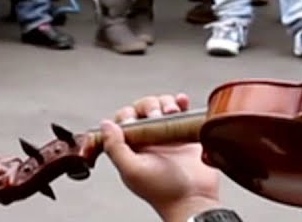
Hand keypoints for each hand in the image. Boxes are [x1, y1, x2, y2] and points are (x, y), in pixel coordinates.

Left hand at [101, 94, 220, 220]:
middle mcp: (148, 140)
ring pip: (161, 106)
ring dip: (166, 103)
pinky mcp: (185, 133)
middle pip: (143, 109)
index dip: (128, 116)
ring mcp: (167, 135)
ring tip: (173, 111)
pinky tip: (182, 102)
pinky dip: (181, 103)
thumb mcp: (132, 171)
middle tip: (159, 115)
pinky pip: (181, 111)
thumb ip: (115, 148)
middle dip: (150, 106)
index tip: (136, 120)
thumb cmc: (165, 192)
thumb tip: (105, 125)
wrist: (195, 199)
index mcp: (131, 148)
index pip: (123, 121)